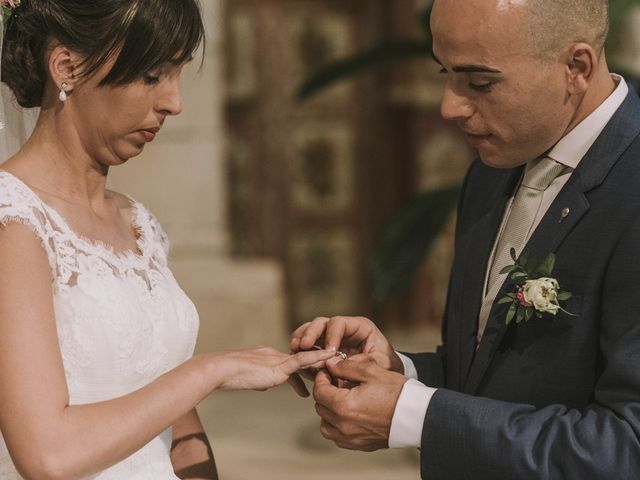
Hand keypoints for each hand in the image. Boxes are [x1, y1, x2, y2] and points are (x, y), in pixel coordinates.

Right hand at [215, 347, 334, 396]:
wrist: (221, 370)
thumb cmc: (230, 377)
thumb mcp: (250, 378)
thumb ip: (261, 379)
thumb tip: (266, 385)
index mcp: (270, 357)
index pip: (293, 363)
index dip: (306, 368)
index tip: (318, 372)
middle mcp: (276, 355)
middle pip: (303, 359)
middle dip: (319, 364)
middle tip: (335, 368)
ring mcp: (278, 359)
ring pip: (307, 359)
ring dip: (322, 363)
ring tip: (337, 366)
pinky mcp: (279, 365)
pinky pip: (303, 360)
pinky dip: (318, 358)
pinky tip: (330, 357)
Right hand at [290, 316, 404, 373]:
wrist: (385, 375)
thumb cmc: (386, 367)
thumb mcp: (381, 364)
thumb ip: (362, 362)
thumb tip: (338, 362)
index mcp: (359, 327)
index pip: (340, 323)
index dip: (331, 335)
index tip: (328, 352)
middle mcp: (343, 329)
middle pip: (322, 323)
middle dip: (311, 333)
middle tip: (302, 345)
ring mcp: (332, 337)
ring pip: (311, 330)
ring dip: (301, 338)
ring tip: (294, 349)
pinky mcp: (324, 349)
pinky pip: (309, 346)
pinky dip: (301, 351)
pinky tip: (296, 359)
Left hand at [313, 355, 406, 450]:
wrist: (416, 416)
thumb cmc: (396, 393)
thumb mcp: (371, 371)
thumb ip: (347, 367)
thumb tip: (331, 365)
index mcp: (344, 406)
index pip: (319, 391)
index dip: (321, 378)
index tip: (328, 371)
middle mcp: (343, 425)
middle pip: (321, 407)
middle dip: (325, 392)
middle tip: (337, 382)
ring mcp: (350, 438)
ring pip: (326, 425)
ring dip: (329, 411)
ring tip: (342, 399)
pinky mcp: (359, 445)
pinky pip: (337, 437)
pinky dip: (337, 426)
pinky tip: (350, 414)